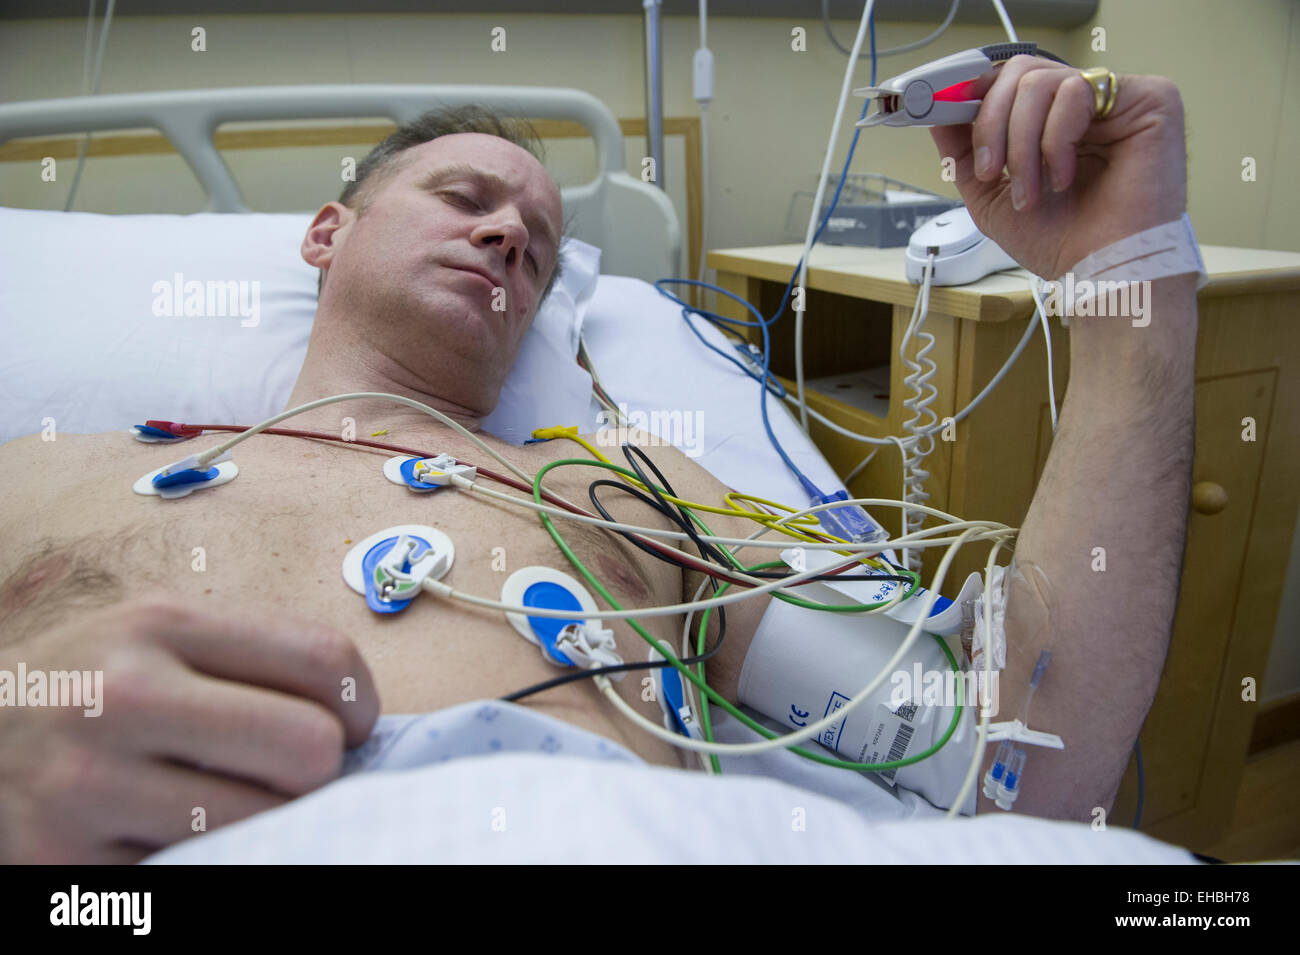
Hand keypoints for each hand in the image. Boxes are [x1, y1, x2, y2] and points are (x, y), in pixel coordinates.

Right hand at [0, 595, 378, 862]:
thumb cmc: (92, 683)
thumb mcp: (160, 634)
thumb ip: (254, 661)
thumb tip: (360, 722)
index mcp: (160, 625)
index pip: (324, 661)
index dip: (360, 704)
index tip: (349, 726)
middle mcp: (122, 697)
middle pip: (310, 749)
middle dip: (317, 769)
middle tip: (284, 773)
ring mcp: (87, 787)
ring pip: (265, 826)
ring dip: (267, 823)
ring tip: (227, 805)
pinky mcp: (64, 865)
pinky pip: (205, 874)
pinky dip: (212, 863)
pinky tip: (177, 838)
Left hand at [930, 56, 1188, 280]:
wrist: (1099, 274)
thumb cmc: (1061, 243)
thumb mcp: (992, 198)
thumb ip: (966, 155)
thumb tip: (938, 118)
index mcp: (1056, 120)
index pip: (1011, 79)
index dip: (975, 93)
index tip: (943, 112)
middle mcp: (1089, 104)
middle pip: (1020, 73)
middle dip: (992, 125)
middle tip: (991, 171)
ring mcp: (1120, 99)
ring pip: (1042, 82)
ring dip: (1022, 145)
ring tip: (1031, 191)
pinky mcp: (1150, 100)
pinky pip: (1077, 91)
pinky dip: (1057, 140)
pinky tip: (1065, 177)